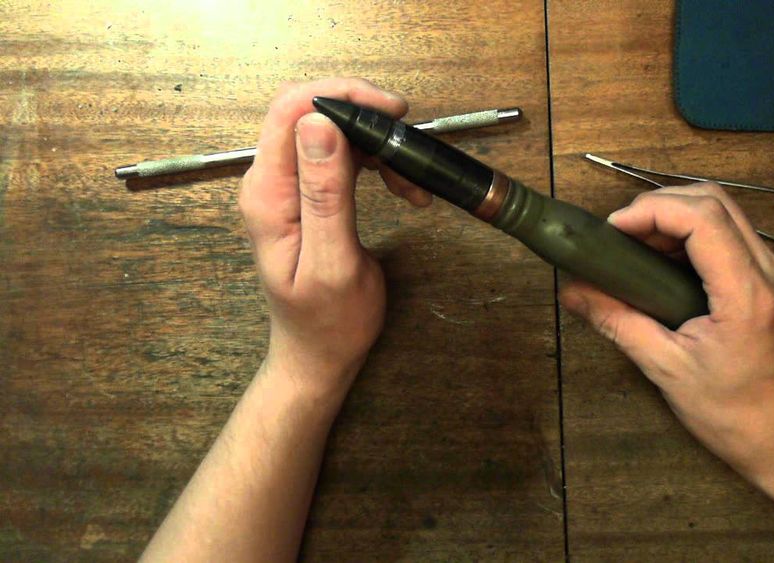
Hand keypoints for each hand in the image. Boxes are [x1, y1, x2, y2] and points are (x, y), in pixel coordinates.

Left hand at [238, 78, 430, 398]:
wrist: (318, 355)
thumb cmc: (328, 322)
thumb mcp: (334, 262)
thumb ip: (325, 193)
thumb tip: (320, 123)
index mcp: (268, 194)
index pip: (292, 111)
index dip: (342, 95)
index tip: (391, 110)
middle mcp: (270, 182)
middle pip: (313, 112)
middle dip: (366, 115)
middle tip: (408, 138)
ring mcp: (288, 186)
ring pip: (333, 131)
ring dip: (377, 143)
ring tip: (412, 179)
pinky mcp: (308, 193)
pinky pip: (343, 156)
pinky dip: (377, 162)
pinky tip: (404, 186)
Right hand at [559, 183, 773, 478]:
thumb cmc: (731, 414)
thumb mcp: (665, 369)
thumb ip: (617, 322)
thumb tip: (572, 291)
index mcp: (747, 294)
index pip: (703, 219)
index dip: (652, 211)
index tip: (613, 230)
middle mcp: (771, 272)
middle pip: (715, 201)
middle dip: (660, 205)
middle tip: (620, 234)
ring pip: (726, 211)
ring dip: (677, 215)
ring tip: (636, 245)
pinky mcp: (773, 280)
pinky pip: (732, 234)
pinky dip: (694, 233)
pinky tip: (663, 260)